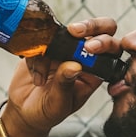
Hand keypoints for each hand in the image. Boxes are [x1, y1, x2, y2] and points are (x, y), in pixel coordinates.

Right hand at [4, 17, 119, 136]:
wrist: (23, 110)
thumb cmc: (47, 111)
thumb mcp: (58, 104)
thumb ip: (65, 85)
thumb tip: (74, 66)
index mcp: (96, 72)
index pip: (112, 51)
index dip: (106, 43)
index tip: (90, 47)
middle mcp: (84, 56)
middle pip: (100, 29)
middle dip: (91, 26)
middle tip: (75, 31)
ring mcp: (65, 48)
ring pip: (69, 29)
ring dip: (54, 44)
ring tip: (43, 76)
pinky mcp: (46, 44)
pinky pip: (44, 36)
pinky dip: (36, 53)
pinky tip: (35, 75)